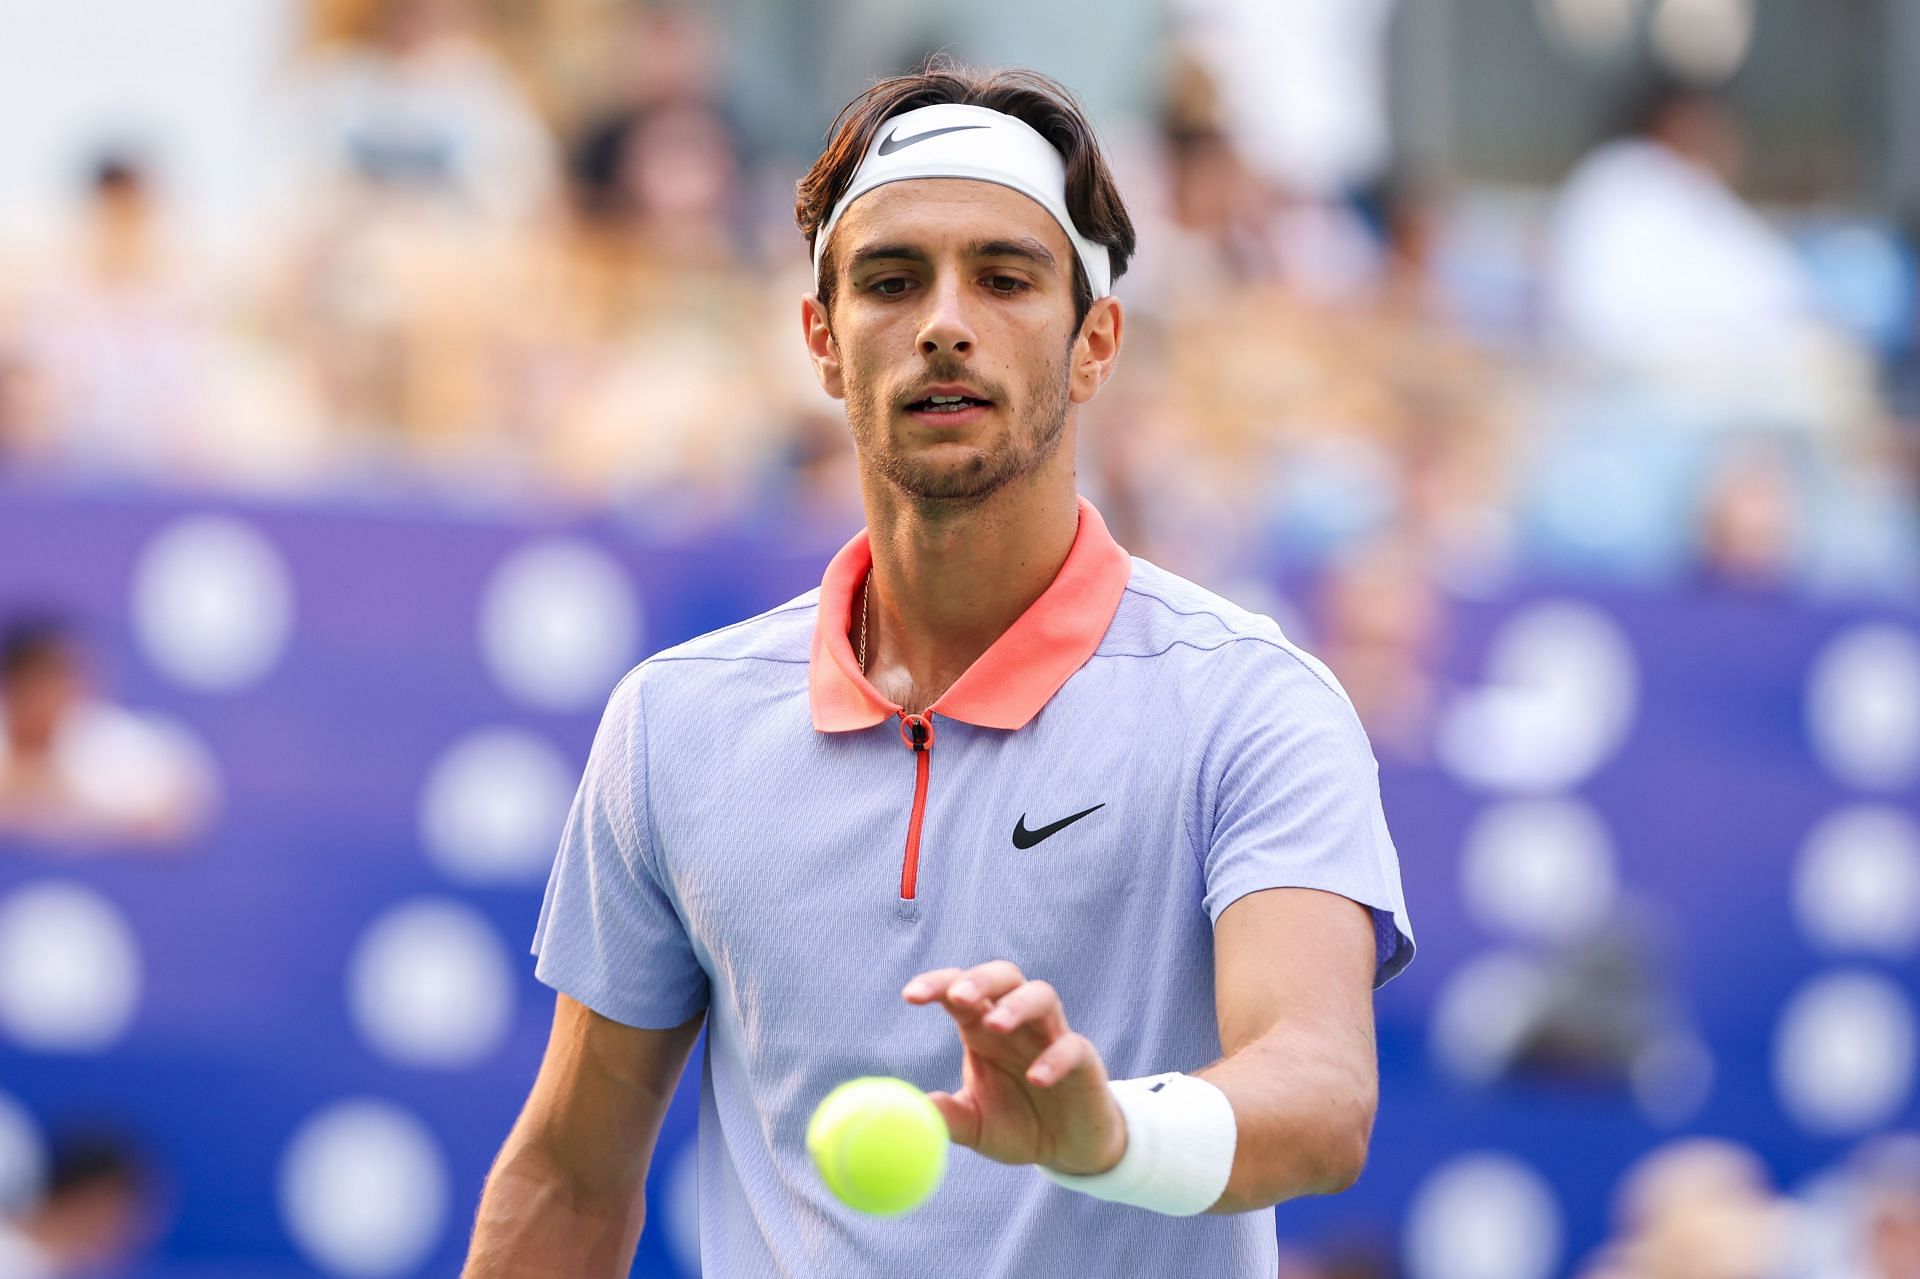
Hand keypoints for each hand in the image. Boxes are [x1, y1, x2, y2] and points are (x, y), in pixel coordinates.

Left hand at [903, 961, 1126, 1175]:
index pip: (960, 991)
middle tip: (958, 996)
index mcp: (982, 1030)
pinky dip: (1054, 1058)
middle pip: (1003, 976)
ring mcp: (1052, 1037)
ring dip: (1017, 1004)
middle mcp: (1018, 1024)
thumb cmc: (1018, 1126)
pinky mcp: (1083, 1060)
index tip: (910, 996)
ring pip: (1042, 995)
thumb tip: (914, 1107)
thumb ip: (949, 1116)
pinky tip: (1037, 1078)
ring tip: (996, 1025)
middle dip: (980, 980)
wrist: (1068, 1151)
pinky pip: (1072, 1046)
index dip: (936, 985)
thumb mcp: (977, 1127)